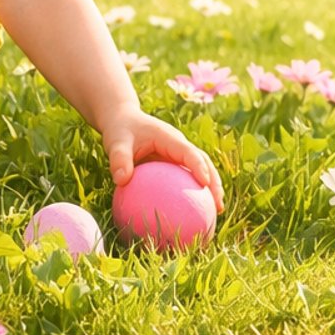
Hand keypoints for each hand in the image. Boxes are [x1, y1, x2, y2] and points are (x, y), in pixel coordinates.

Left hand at [101, 108, 223, 203]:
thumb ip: (119, 159)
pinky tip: (193, 213)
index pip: (188, 152)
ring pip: (202, 169)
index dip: (198, 166)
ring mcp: (178, 154)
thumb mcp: (116, 142)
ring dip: (211, 188)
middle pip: (204, 162)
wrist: (122, 121)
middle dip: (214, 181)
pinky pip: (187, 178)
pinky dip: (195, 192)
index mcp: (169, 138)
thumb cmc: (120, 131)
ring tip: (216, 212)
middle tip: (218, 204)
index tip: (204, 183)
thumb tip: (122, 181)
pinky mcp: (174, 163)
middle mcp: (179, 145)